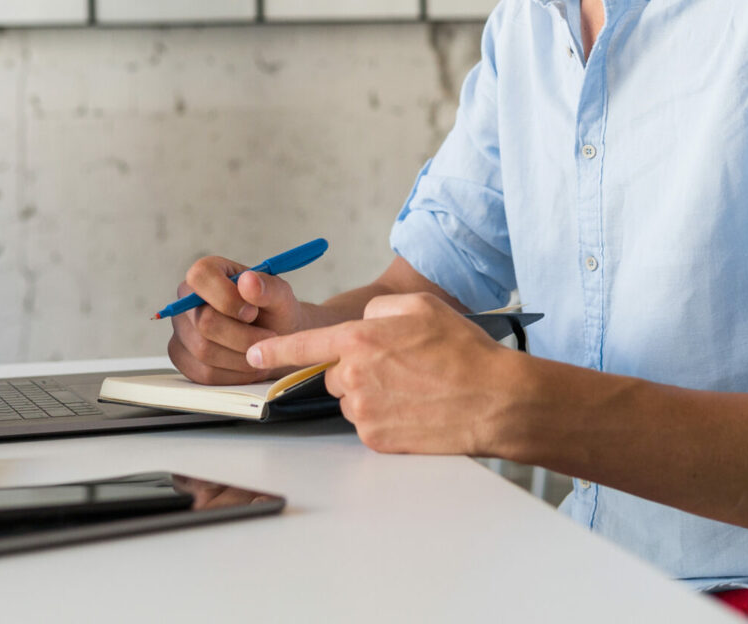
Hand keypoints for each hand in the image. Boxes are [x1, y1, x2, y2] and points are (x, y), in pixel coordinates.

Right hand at [167, 255, 312, 384]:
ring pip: (204, 351)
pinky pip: (203, 373)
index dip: (226, 297)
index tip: (252, 312)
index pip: (201, 276)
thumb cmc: (275, 314)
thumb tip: (248, 280)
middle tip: (268, 337)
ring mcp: (182, 331)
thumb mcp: (281, 297)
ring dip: (241, 357)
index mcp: (208, 273)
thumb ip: (268, 287)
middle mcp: (187, 301)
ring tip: (262, 351)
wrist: (276, 343)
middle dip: (243, 336)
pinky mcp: (184, 359)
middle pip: (204, 322)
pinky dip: (233, 374)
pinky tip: (249, 365)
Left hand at [245, 293, 518, 454]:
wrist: (494, 400)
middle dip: (357, 369)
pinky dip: (386, 417)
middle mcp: (354, 377)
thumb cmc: (463, 351)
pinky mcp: (376, 439)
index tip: (253, 356)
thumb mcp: (421, 306)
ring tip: (414, 388)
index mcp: (360, 340)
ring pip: (352, 399)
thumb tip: (361, 325)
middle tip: (399, 367)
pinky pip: (368, 424)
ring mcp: (363, 412)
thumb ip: (377, 311)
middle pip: (335, 374)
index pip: (303, 345)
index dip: (273, 351)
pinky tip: (415, 408)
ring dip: (372, 394)